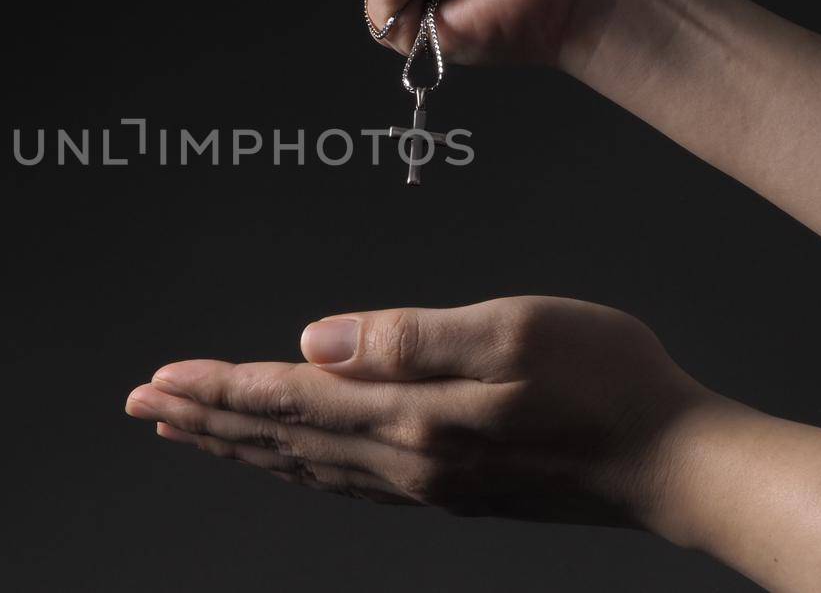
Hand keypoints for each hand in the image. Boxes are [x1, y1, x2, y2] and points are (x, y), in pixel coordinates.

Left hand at [126, 296, 710, 525]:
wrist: (675, 463)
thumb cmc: (609, 381)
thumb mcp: (514, 331)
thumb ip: (408, 337)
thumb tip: (314, 338)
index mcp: (412, 415)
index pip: (287, 399)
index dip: (218, 387)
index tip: (156, 379)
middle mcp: (406, 460)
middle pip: (281, 439)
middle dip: (207, 419)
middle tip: (144, 406)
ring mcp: (427, 482)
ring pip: (306, 466)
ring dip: (242, 445)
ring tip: (194, 430)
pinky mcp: (450, 488)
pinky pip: (344, 482)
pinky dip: (296, 467)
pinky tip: (289, 461)